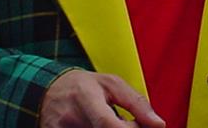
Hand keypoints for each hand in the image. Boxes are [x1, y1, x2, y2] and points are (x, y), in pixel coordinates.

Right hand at [41, 69, 165, 126]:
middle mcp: (70, 117)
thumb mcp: (112, 84)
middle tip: (127, 123)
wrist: (49, 90)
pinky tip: (95, 127)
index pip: (106, 123)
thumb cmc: (85, 86)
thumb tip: (159, 124)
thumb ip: (137, 103)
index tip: (143, 127)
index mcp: (86, 97)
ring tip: (109, 123)